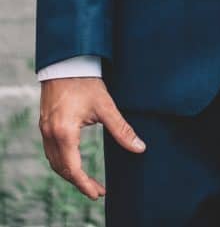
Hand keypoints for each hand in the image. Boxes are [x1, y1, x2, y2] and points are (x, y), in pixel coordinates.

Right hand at [39, 77, 145, 199]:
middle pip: (62, 169)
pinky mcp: (45, 125)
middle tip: (97, 190)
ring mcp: (45, 130)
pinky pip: (51, 152)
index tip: (99, 194)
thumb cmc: (86, 81)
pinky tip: (74, 162)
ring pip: (54, 162)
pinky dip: (62, 162)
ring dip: (70, 174)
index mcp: (64, 132)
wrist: (67, 62)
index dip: (85, 184)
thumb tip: (139, 147)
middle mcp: (51, 135)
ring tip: (87, 180)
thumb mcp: (106, 106)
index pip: (73, 169)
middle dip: (80, 183)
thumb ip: (122, 129)